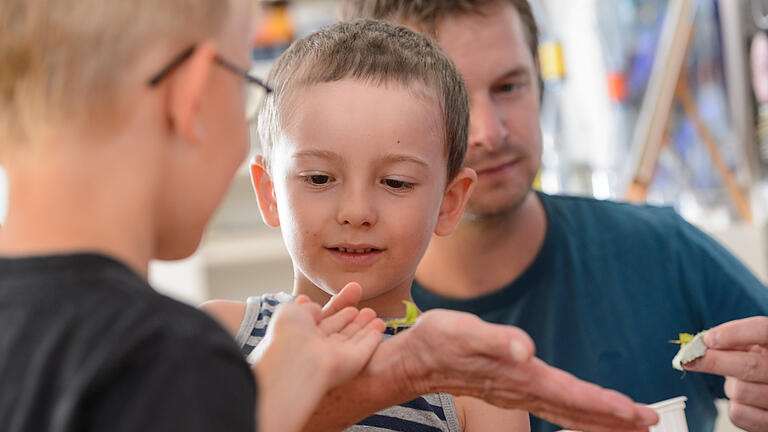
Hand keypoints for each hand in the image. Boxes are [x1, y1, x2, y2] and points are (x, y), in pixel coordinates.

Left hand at [255, 288, 384, 431]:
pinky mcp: (353, 364)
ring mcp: (336, 357)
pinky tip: (379, 328)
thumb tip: (317, 309)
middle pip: (340, 330)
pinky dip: (372, 338)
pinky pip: (365, 348)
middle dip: (351, 318)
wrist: (296, 361)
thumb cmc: (289, 335)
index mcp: (303, 336)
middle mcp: (320, 348)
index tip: (349, 294)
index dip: (337, 307)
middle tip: (365, 308)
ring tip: (372, 313)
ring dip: (364, 326)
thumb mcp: (292, 311)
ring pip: (353, 339)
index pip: (323, 320)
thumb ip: (307, 307)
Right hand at [388, 309, 657, 431]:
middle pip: (576, 411)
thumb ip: (497, 339)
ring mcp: (518, 393)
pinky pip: (554, 407)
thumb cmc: (438, 340)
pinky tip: (586, 414)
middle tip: (650, 424)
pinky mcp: (513, 389)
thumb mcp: (463, 331)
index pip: (570, 395)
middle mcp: (523, 389)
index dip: (604, 405)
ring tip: (631, 425)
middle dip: (614, 420)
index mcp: (519, 376)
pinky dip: (578, 413)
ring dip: (599, 420)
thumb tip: (527, 348)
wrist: (415, 358)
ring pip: (567, 413)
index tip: (637, 414)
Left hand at [684, 316, 767, 431]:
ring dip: (729, 387)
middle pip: (749, 366)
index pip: (762, 330)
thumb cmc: (760, 363)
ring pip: (740, 391)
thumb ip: (732, 341)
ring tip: (739, 383)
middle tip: (689, 359)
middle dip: (714, 362)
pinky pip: (738, 413)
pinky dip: (734, 406)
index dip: (734, 333)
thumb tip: (700, 344)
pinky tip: (744, 400)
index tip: (708, 339)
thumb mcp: (753, 346)